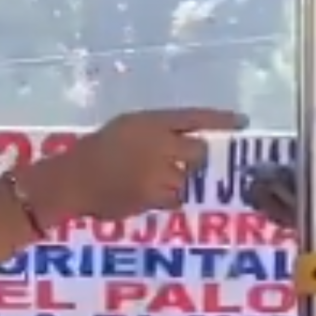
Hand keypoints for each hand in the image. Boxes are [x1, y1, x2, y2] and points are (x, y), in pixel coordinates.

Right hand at [32, 108, 247, 220]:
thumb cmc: (97, 150)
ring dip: (174, 181)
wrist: (73, 179)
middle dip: (191, 159)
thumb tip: (187, 142)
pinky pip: (173, 199)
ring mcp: (157, 172)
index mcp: (151, 122)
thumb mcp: (127, 127)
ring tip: (148, 180)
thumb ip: (157, 131)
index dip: (220, 119)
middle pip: (197, 153)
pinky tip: (144, 193)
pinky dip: (164, 197)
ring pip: (185, 179)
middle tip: (173, 163)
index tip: (242, 122)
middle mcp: (159, 145)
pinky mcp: (153, 197)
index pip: (194, 117)